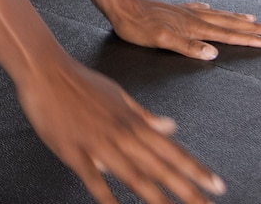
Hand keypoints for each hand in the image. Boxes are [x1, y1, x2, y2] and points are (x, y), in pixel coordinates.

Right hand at [16, 56, 225, 203]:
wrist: (45, 69)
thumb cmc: (81, 81)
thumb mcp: (119, 96)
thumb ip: (145, 116)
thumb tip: (171, 126)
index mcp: (134, 122)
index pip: (173, 151)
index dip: (196, 170)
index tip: (216, 187)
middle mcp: (122, 134)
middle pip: (161, 168)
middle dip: (187, 191)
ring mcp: (99, 143)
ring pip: (134, 176)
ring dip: (156, 198)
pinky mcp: (74, 151)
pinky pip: (94, 179)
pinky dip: (107, 198)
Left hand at [109, 0, 260, 60]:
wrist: (120, 6)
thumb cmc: (138, 27)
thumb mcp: (162, 41)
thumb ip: (187, 47)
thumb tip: (213, 53)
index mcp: (193, 27)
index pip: (227, 36)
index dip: (248, 40)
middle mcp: (193, 17)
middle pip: (228, 23)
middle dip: (251, 28)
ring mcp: (185, 11)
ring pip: (217, 15)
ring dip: (236, 17)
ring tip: (251, 17)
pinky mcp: (174, 9)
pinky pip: (199, 8)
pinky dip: (209, 9)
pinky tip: (209, 7)